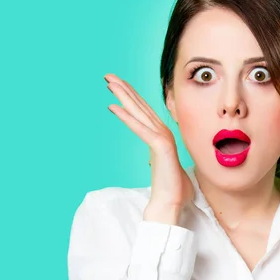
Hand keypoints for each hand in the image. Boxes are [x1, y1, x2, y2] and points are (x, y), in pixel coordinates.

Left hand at [105, 74, 193, 224]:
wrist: (171, 204)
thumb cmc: (170, 188)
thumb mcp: (162, 166)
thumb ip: (159, 158)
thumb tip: (154, 160)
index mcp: (162, 137)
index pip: (144, 112)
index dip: (132, 96)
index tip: (119, 85)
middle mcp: (162, 134)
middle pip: (141, 107)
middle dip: (125, 89)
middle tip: (108, 75)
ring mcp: (162, 139)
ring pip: (140, 113)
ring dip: (125, 96)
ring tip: (110, 83)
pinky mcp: (160, 147)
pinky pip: (140, 129)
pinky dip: (127, 118)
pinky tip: (113, 107)